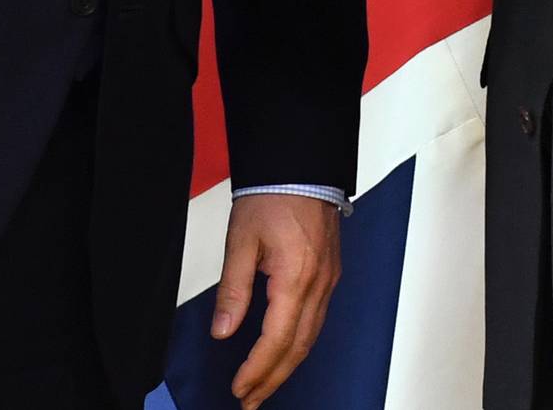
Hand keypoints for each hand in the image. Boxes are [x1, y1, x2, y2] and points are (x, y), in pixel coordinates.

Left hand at [213, 191, 340, 407]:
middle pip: (299, 346)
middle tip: (250, 400)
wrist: (301, 166)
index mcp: (296, 277)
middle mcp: (319, 283)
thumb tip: (223, 332)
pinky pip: (318, 319)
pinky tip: (285, 351)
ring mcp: (329, 279)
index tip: (239, 388)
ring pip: (312, 336)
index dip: (257, 369)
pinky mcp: (330, 272)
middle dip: (273, 378)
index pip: (277, 339)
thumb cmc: (273, 195)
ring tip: (264, 385)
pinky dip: (300, 343)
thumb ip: (232, 291)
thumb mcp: (241, 241)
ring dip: (288, 365)